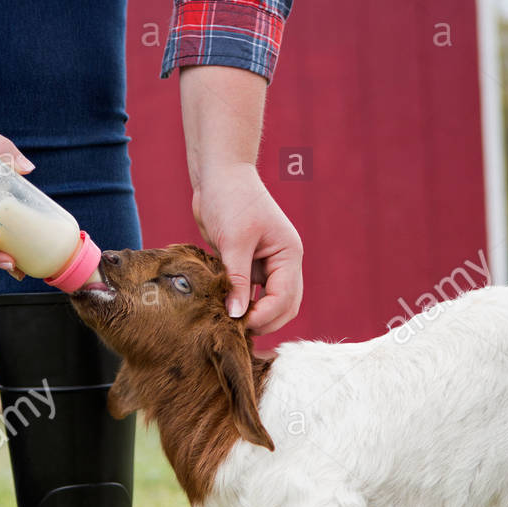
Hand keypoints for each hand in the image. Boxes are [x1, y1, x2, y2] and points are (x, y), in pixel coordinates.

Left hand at [192, 162, 302, 334]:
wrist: (218, 175)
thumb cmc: (230, 198)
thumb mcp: (234, 240)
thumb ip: (236, 279)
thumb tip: (236, 315)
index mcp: (289, 254)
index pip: (284, 298)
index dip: (264, 316)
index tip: (238, 323)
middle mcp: (283, 263)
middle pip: (284, 306)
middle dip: (264, 322)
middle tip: (236, 331)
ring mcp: (267, 265)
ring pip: (269, 303)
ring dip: (253, 316)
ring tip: (229, 325)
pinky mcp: (248, 265)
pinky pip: (250, 294)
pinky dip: (241, 304)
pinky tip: (223, 310)